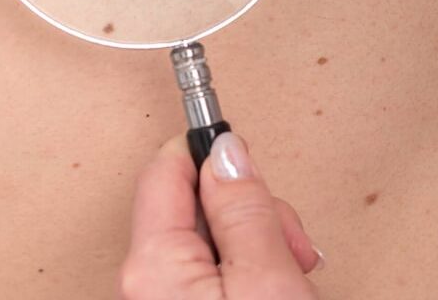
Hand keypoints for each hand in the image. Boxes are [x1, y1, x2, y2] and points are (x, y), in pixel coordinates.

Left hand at [120, 133, 322, 298]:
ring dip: (259, 243)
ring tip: (290, 275)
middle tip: (287, 240)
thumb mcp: (267, 279)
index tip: (245, 152)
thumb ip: (245, 210)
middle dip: (249, 209)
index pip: (166, 169)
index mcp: (154, 264)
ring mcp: (164, 297)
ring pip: (213, 235)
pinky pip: (216, 268)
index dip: (210, 152)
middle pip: (195, 203)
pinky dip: (252, 270)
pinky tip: (277, 288)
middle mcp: (148, 280)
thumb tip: (226, 153)